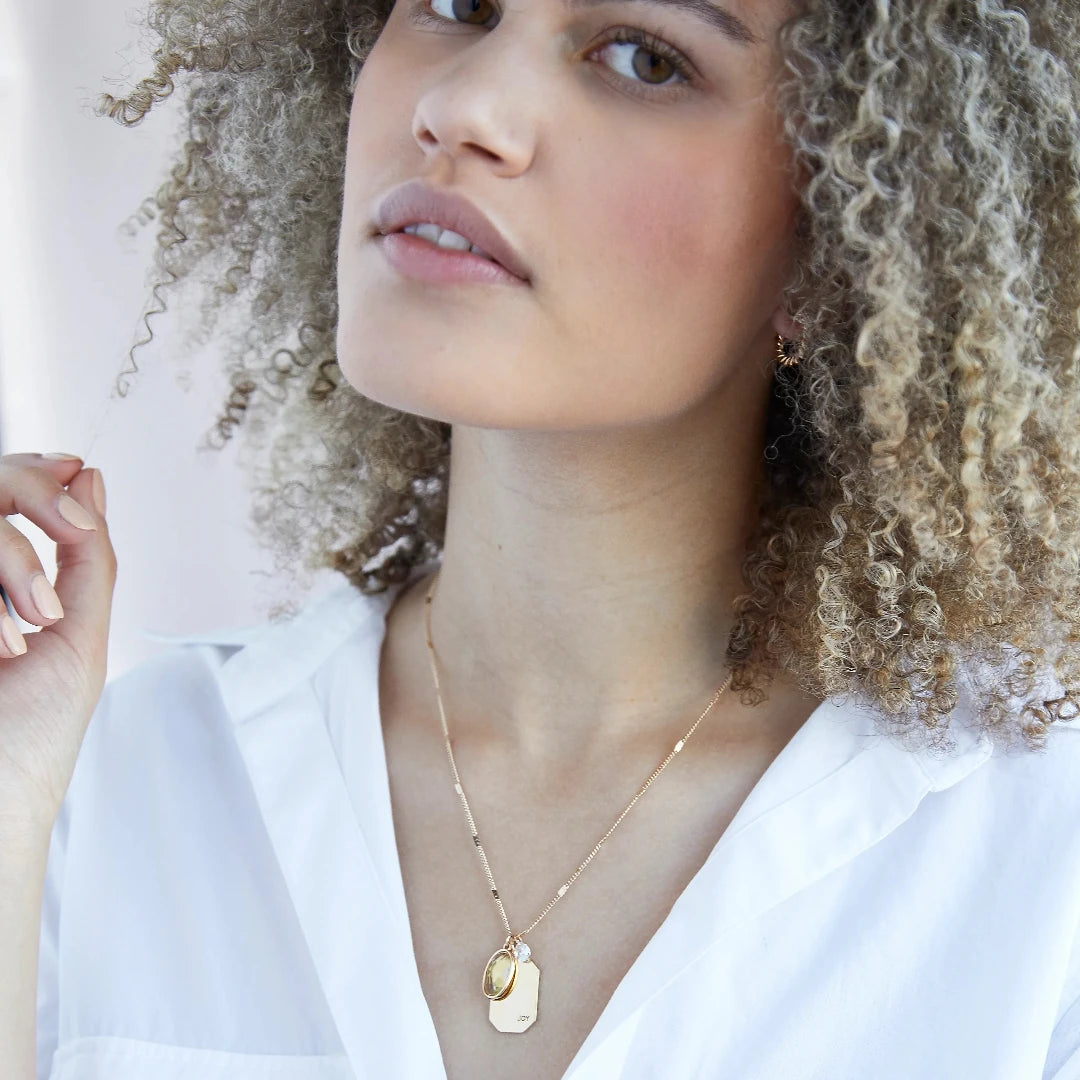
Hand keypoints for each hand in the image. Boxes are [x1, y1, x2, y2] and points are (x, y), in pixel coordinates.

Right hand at [0, 453, 116, 835]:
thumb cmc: (33, 733)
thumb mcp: (79, 635)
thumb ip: (87, 557)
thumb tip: (91, 477)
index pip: (5, 491)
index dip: (35, 473)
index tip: (74, 469)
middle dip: (28, 498)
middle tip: (66, 539)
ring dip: (10, 565)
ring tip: (30, 632)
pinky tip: (5, 647)